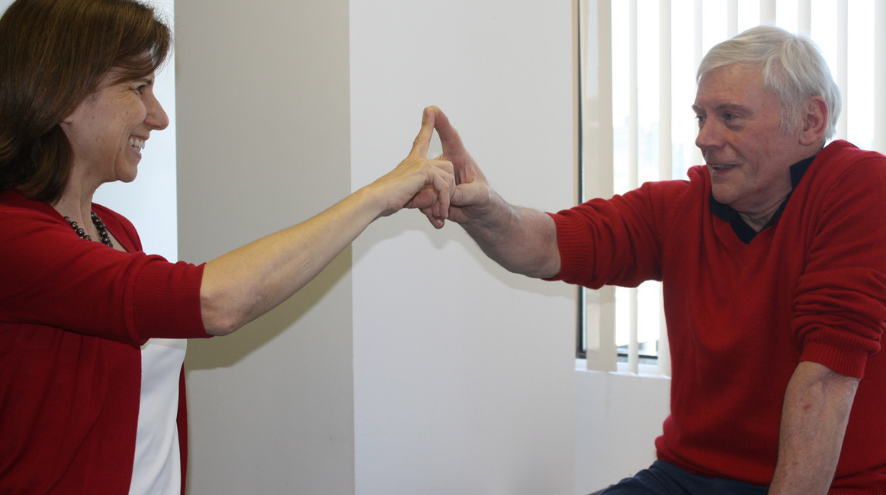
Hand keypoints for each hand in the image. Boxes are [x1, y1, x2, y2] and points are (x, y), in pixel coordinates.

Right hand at [368, 107, 454, 228]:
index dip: (427, 125)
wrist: (375, 201)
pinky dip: (443, 202)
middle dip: (448, 190)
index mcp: (412, 161)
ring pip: (448, 178)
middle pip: (447, 168)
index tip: (430, 108)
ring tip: (438, 216)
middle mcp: (417, 159)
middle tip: (440, 212)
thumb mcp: (410, 197)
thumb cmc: (387, 201)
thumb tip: (433, 196)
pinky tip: (437, 214)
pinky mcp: (424, 169)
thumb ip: (423, 195)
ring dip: (446, 199)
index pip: (422, 140)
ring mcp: (421, 162)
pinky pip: (444, 186)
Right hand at [427, 106, 494, 224]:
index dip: (441, 121)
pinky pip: (423, 200)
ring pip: (424, 186)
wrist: (479, 217)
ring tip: (444, 215)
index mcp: (460, 158)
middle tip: (445, 206)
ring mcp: (436, 179)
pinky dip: (430, 212)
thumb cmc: (485, 200)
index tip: (431, 108)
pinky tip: (439, 221)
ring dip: (432, 203)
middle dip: (435, 187)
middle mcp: (445, 165)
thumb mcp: (480, 196)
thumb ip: (467, 193)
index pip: (450, 136)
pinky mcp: (431, 194)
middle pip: (431, 166)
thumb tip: (452, 194)